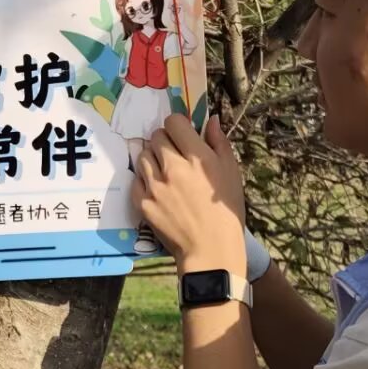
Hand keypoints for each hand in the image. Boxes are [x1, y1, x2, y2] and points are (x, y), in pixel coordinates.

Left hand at [132, 116, 247, 272]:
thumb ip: (219, 142)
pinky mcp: (142, 202)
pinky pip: (136, 180)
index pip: (173, 122)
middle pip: (156, 137)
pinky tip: (158, 189)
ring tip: (165, 172)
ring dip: (153, 159)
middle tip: (174, 155)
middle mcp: (172, 167)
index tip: (183, 135)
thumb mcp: (231, 172)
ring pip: (142, 155)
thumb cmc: (226, 210)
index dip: (178, 126)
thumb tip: (209, 119)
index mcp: (196, 157)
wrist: (211, 248)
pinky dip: (144, 180)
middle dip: (165, 141)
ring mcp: (154, 185)